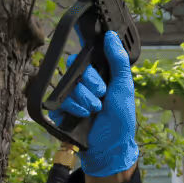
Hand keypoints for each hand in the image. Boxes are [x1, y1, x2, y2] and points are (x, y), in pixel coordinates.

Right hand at [48, 30, 138, 178]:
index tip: (91, 55)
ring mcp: (72, 96)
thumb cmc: (121, 118)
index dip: (86, 54)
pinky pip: (59, 100)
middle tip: (102, 95)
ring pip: (69, 84)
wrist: (110, 146)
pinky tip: (83, 115)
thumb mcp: (124, 86)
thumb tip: (111, 36)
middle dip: (92, 82)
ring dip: (85, 98)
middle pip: (75, 66)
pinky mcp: (62, 110)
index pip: (86, 55)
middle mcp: (84, 82)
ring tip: (95, 110)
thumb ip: (118, 60)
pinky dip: (73, 108)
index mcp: (99, 74)